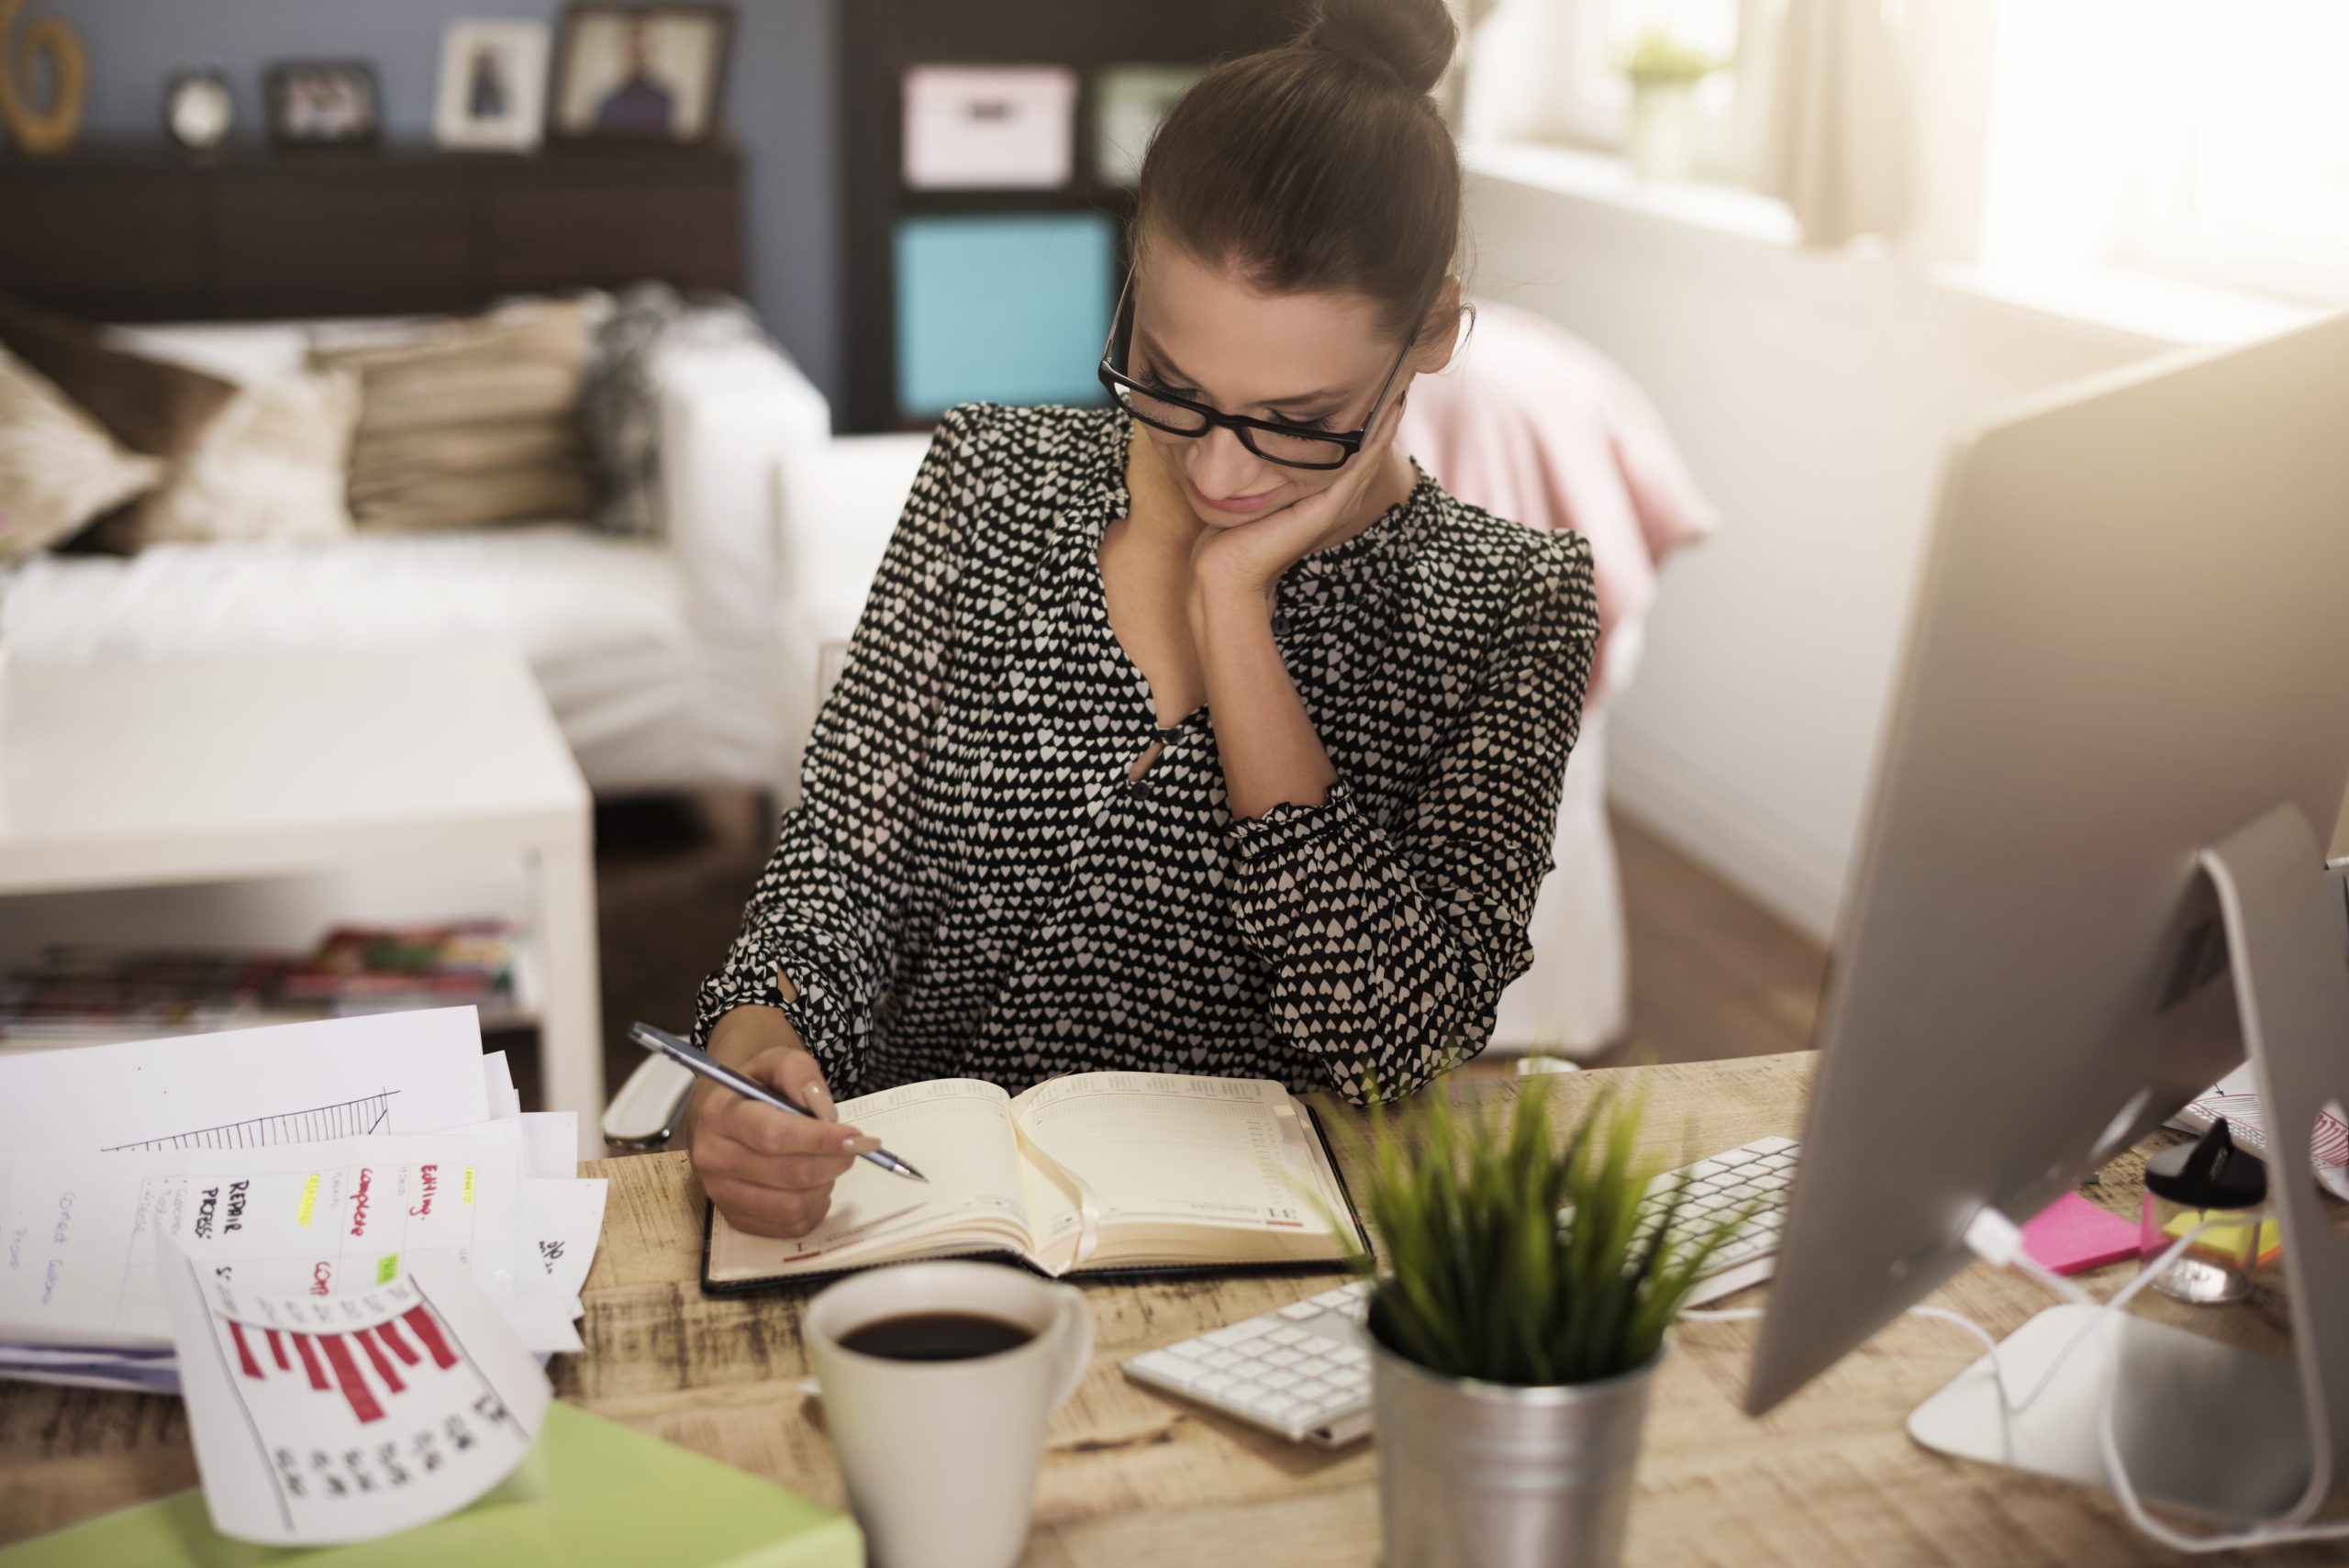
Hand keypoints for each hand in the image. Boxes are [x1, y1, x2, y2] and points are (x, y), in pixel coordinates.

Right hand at [687, 1009, 876, 1237]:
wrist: (723, 1118)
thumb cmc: (755, 1089)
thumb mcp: (775, 1063)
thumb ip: (798, 1073)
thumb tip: (823, 1111)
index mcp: (719, 1114)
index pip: (774, 1134)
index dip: (820, 1139)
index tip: (854, 1136)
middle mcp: (712, 1157)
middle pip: (789, 1173)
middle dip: (833, 1162)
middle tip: (852, 1148)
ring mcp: (720, 1193)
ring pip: (792, 1205)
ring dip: (825, 1185)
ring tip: (827, 1164)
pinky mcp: (735, 1218)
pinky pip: (789, 1226)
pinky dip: (814, 1208)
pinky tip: (814, 1186)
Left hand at [1187, 392, 1408, 605]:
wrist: (1228, 566)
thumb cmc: (1235, 529)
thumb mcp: (1259, 484)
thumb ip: (1270, 459)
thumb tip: (1261, 422)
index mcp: (1327, 496)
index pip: (1356, 451)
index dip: (1368, 418)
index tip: (1376, 380)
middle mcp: (1340, 500)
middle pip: (1371, 449)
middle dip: (1383, 413)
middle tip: (1400, 372)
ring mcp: (1338, 505)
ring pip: (1371, 454)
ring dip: (1387, 420)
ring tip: (1401, 383)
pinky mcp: (1330, 508)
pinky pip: (1361, 464)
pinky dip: (1376, 437)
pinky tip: (1387, 411)